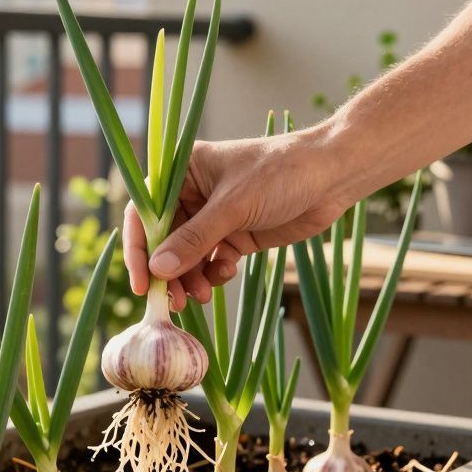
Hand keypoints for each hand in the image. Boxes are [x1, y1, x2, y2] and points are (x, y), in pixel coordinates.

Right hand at [122, 129, 347, 309]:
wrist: (332, 177)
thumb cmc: (281, 173)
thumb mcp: (234, 206)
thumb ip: (194, 240)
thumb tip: (159, 269)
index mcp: (183, 170)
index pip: (145, 211)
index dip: (139, 247)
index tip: (142, 282)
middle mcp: (192, 193)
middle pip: (164, 240)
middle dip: (169, 271)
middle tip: (175, 301)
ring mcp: (214, 216)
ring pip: (187, 256)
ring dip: (191, 278)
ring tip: (201, 296)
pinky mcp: (235, 235)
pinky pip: (211, 261)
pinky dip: (214, 273)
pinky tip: (227, 273)